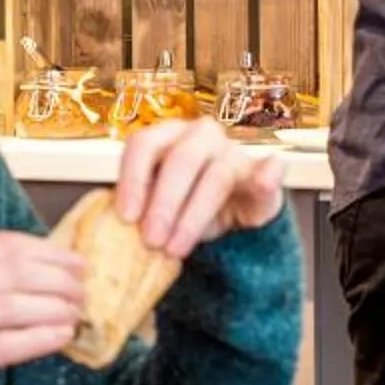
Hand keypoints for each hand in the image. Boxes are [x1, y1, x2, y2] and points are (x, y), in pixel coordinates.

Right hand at [0, 232, 83, 384]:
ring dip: (57, 307)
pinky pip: (3, 347)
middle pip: (15, 269)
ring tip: (78, 313)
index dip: (46, 250)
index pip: (0, 245)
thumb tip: (12, 276)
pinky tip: (60, 336)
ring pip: (15, 304)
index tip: (72, 259)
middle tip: (85, 287)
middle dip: (60, 276)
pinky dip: (39, 338)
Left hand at [116, 118, 283, 257]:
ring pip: (215, 176)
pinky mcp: (263, 173)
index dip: (133, 179)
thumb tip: (117, 219)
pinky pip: (267, 171)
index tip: (126, 217)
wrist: (229, 221)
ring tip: (175, 250)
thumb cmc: (180, 207)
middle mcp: (201, 135)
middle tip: (151, 241)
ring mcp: (234, 152)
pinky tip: (264, 181)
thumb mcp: (153, 206)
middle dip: (163, 204)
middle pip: (180, 160)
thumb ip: (136, 207)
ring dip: (193, 217)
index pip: (144, 144)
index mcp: (168, 135)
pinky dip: (267, 176)